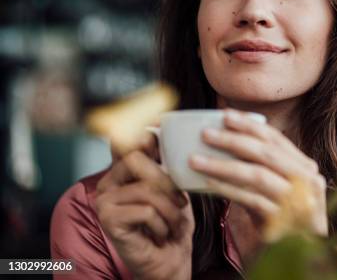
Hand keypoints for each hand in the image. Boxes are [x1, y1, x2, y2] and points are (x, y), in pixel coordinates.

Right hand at [95, 134, 194, 279]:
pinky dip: (162, 224)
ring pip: (146, 189)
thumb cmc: (172, 223)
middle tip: (181, 202)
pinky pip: (145, 210)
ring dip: (170, 210)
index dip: (141, 132)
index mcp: (123, 172)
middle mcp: (108, 182)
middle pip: (137, 159)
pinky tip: (161, 233)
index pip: (128, 141)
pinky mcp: (108, 219)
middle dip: (167, 181)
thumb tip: (157, 128)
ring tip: (174, 223)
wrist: (170, 260)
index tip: (157, 128)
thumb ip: (163, 162)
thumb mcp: (174, 188)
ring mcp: (104, 200)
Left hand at [188, 109, 327, 238]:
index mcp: (305, 167)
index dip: (249, 125)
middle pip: (266, 153)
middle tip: (206, 134)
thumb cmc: (282, 218)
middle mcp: (308, 181)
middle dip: (233, 140)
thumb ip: (261, 166)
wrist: (299, 256)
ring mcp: (298, 202)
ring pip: (257, 175)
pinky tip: (207, 183)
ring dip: (223, 164)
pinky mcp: (285, 222)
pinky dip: (227, 189)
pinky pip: (251, 200)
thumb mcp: (275, 188)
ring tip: (196, 159)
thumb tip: (228, 136)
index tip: (224, 114)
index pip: (276, 139)